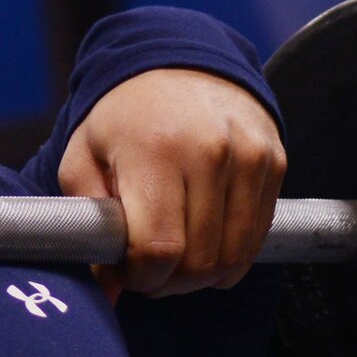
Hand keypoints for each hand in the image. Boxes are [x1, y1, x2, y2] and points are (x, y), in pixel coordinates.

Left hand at [58, 69, 285, 298]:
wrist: (180, 64)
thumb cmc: (123, 119)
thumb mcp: (82, 160)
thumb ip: (87, 226)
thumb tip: (106, 293)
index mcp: (156, 152)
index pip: (159, 249)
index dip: (139, 277)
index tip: (123, 271)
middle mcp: (211, 153)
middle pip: (198, 262)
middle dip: (167, 283)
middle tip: (146, 270)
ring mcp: (250, 158)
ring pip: (232, 259)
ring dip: (200, 277)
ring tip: (173, 259)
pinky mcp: (275, 163)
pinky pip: (255, 239)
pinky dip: (229, 255)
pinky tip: (202, 239)